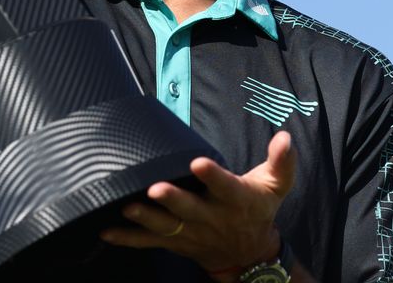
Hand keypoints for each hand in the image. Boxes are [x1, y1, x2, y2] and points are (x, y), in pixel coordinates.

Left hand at [100, 131, 296, 279]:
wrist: (248, 254)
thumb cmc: (257, 210)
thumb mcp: (275, 186)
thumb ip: (281, 162)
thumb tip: (285, 137)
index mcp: (235, 200)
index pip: (225, 186)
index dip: (213, 176)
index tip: (199, 162)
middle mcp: (211, 218)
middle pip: (190, 209)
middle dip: (173, 200)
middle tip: (155, 188)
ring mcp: (191, 232)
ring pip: (166, 226)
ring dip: (146, 218)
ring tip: (127, 207)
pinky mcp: (175, 241)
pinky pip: (149, 241)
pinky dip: (127, 238)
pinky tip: (106, 230)